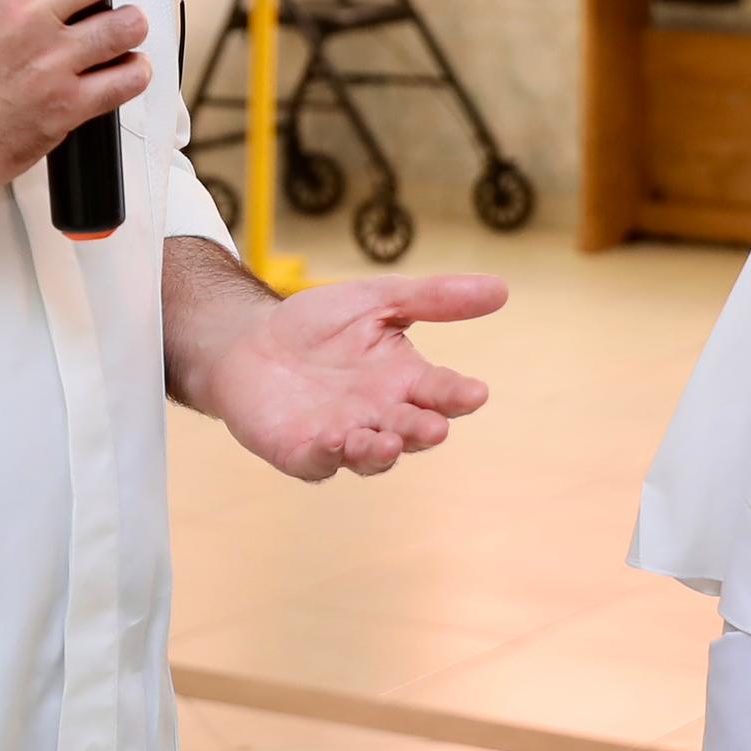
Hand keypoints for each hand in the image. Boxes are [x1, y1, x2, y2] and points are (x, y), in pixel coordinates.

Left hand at [187, 272, 500, 479]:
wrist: (248, 341)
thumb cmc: (318, 324)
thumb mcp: (376, 300)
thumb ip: (432, 298)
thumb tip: (501, 289)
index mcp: (405, 381)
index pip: (441, 393)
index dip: (458, 395)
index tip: (475, 392)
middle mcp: (380, 415)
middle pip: (412, 431)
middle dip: (423, 431)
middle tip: (433, 427)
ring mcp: (343, 438)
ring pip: (372, 456)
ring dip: (381, 451)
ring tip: (387, 441)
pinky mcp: (302, 452)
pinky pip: (320, 461)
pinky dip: (328, 454)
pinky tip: (333, 440)